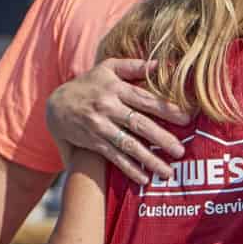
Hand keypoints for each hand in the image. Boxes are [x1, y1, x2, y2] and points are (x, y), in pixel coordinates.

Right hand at [47, 58, 187, 182]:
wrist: (56, 105)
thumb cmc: (90, 84)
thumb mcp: (108, 68)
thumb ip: (134, 66)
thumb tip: (161, 64)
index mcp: (116, 88)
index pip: (145, 99)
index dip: (166, 108)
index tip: (186, 119)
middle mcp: (108, 107)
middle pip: (139, 123)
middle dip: (161, 138)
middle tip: (181, 151)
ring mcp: (100, 126)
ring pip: (128, 144)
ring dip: (149, 159)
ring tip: (168, 172)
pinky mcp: (94, 142)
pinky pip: (114, 157)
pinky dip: (129, 169)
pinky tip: (144, 179)